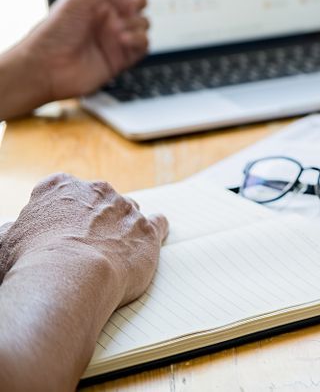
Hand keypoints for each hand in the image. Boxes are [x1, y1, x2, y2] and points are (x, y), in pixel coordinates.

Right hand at [0, 173, 167, 306]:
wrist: (69, 277)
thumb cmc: (30, 262)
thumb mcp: (6, 242)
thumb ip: (15, 230)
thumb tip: (14, 230)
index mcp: (58, 187)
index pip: (58, 188)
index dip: (58, 211)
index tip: (56, 229)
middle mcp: (96, 190)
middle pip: (98, 199)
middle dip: (92, 219)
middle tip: (83, 246)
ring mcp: (126, 208)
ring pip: (128, 211)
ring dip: (122, 227)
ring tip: (113, 251)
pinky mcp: (148, 230)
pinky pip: (158, 223)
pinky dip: (154, 231)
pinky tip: (148, 242)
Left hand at [12, 0, 153, 101]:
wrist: (47, 67)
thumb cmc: (54, 33)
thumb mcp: (76, 1)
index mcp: (96, 0)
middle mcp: (108, 17)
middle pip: (139, 1)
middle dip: (137, 2)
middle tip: (124, 8)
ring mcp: (117, 36)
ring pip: (144, 22)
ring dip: (135, 23)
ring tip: (117, 31)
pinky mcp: (123, 56)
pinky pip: (144, 43)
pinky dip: (138, 39)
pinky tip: (124, 40)